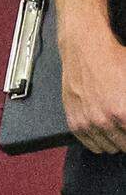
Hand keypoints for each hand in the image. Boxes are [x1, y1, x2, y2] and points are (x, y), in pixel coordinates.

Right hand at [59, 25, 125, 153]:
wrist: (85, 46)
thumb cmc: (113, 60)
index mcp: (123, 113)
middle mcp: (104, 121)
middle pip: (125, 146)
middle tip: (124, 122)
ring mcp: (87, 122)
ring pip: (109, 148)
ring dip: (115, 140)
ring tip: (115, 126)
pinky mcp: (73, 119)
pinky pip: (89, 144)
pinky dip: (97, 140)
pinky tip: (102, 128)